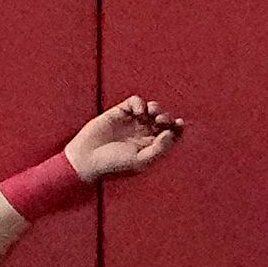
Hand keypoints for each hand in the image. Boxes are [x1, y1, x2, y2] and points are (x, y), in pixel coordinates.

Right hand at [61, 97, 185, 184]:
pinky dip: (139, 103)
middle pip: (163, 119)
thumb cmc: (114, 165)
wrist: (87, 158)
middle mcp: (144, 134)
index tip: (180, 123)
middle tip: (160, 121)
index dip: (178, 128)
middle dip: (166, 117)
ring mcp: (132, 122)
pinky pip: (135, 101)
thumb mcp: (140, 161)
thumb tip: (171, 133)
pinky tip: (137, 111)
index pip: (171, 134)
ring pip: (151, 108)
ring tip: (151, 114)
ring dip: (156, 108)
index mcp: (151, 147)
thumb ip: (159, 149)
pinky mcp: (119, 112)